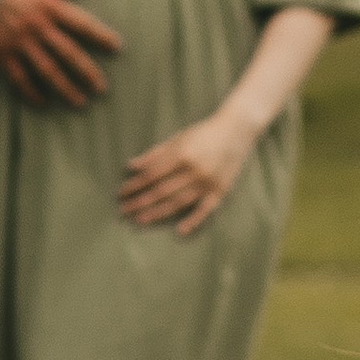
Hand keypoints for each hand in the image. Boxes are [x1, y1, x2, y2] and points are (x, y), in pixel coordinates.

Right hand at [0, 0, 122, 108]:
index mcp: (49, 6)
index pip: (83, 24)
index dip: (101, 36)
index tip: (116, 47)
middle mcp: (39, 28)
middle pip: (69, 54)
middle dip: (87, 72)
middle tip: (102, 89)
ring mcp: (20, 44)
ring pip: (48, 70)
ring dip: (65, 88)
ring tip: (80, 102)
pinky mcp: (2, 55)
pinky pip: (20, 78)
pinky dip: (31, 92)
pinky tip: (42, 102)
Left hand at [118, 109, 252, 237]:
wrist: (237, 129)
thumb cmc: (204, 132)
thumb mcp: (178, 138)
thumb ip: (155, 153)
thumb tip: (131, 166)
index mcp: (182, 153)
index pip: (151, 174)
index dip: (134, 185)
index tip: (121, 193)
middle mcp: (194, 169)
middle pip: (161, 190)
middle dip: (140, 201)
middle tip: (124, 211)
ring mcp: (208, 182)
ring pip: (178, 202)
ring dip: (158, 212)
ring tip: (140, 220)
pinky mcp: (221, 191)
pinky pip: (205, 209)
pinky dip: (193, 220)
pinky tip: (179, 231)